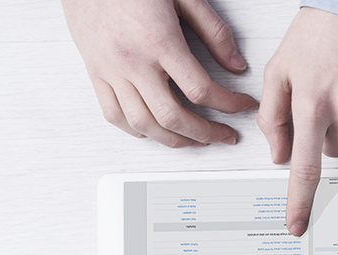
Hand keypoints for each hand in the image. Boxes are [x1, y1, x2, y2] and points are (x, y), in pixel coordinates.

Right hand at [61, 0, 258, 146]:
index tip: (243, 105)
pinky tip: (154, 130)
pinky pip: (113, 114)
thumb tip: (236, 65)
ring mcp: (110, 69)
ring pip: (142, 123)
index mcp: (159, 40)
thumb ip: (213, 31)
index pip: (200, 89)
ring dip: (173, 140)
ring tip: (194, 140)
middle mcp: (132, 61)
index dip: (229, 105)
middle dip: (205, 133)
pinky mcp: (94, 71)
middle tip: (224, 135)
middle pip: (172, 116)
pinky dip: (136, 130)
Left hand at [260, 8, 337, 235]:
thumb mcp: (280, 70)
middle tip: (326, 98)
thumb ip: (273, 116)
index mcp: (311, 103)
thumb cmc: (318, 35)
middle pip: (335, 150)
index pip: (305, 167)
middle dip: (327, 132)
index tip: (298, 226)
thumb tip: (279, 156)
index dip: (300, 201)